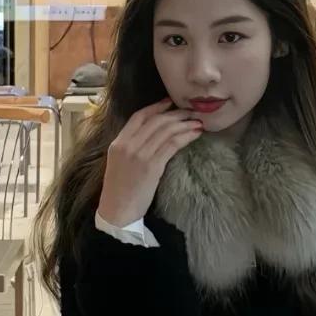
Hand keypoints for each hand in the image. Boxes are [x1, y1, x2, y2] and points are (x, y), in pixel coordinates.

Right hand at [97, 100, 203, 227]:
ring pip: (166, 131)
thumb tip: (150, 136)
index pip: (138, 117)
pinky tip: (195, 134)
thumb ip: (131, 148)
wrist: (117, 212)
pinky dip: (186, 136)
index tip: (170, 103)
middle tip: (190, 112)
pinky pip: (172, 145)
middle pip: (156, 121)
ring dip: (185, 124)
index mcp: (118, 143)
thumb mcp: (119, 164)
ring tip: (197, 122)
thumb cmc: (119, 191)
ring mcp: (140, 155)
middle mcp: (128, 145)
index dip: (156, 107)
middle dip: (176, 114)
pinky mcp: (152, 166)